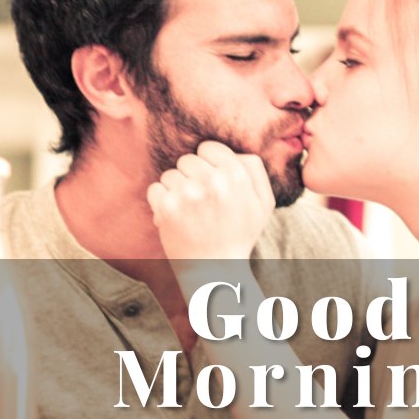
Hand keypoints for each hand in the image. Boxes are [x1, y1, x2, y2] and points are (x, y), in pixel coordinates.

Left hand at [147, 140, 275, 260]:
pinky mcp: (167, 208)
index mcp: (236, 175)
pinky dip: (161, 202)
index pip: (209, 147)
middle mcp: (212, 181)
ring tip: (189, 211)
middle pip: (188, 159)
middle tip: (200, 200)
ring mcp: (187, 194)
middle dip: (191, 177)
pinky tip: (175, 216)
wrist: (216, 271)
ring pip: (170, 174)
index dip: (208, 163)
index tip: (210, 180)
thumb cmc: (239, 235)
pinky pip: (156, 188)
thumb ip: (255, 171)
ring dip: (176, 190)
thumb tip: (235, 151)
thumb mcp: (263, 204)